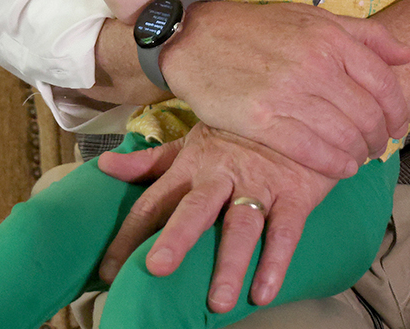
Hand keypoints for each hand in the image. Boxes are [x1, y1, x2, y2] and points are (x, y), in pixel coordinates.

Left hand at [96, 125, 337, 311]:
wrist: (304, 107)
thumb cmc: (242, 130)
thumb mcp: (196, 139)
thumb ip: (153, 160)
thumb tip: (105, 167)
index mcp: (194, 164)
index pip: (154, 202)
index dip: (129, 235)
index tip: (108, 271)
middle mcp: (222, 175)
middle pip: (196, 208)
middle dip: (177, 236)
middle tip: (158, 267)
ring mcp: (261, 184)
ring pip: (242, 225)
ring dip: (231, 264)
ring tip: (219, 301)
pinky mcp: (296, 193)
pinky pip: (287, 230)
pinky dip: (277, 261)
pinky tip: (265, 291)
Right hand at [162, 0, 409, 177]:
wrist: (198, 38)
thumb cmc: (260, 29)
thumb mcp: (315, 19)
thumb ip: (366, 36)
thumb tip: (409, 55)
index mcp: (331, 39)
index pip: (384, 83)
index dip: (397, 111)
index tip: (397, 126)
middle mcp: (315, 65)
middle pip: (367, 114)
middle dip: (380, 138)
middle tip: (378, 148)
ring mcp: (288, 93)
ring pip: (343, 135)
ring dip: (359, 154)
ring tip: (359, 159)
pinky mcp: (260, 119)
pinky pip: (311, 150)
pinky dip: (334, 164)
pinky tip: (341, 168)